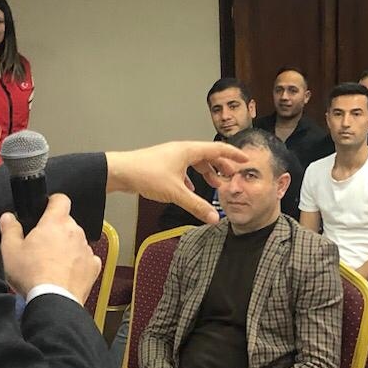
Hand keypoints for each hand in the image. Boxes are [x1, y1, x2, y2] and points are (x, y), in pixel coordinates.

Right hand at [0, 194, 99, 302]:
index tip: (45, 210)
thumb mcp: (10, 250)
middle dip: (56, 230)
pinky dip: (78, 263)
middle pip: (67, 222)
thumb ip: (9, 229)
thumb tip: (8, 217)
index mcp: (55, 222)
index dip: (52, 202)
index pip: (61, 199)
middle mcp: (75, 231)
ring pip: (77, 240)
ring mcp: (86, 249)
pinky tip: (66, 273)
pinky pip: (86, 259)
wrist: (53, 300)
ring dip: (67, 247)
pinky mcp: (93, 267)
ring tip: (52, 264)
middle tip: (41, 245)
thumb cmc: (32, 274)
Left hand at [105, 142, 250, 224]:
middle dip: (221, 166)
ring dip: (206, 172)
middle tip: (231, 177)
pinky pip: (183, 169)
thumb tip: (215, 218)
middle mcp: (181, 150)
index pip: (217, 149)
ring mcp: (171, 157)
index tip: (246, 159)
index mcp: (188, 150)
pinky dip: (191, 178)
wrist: (120, 171)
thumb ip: (196, 205)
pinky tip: (190, 190)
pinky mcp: (162, 165)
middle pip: (207, 155)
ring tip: (214, 184)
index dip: (233, 154)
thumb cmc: (147, 175)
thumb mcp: (176, 193)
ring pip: (194, 163)